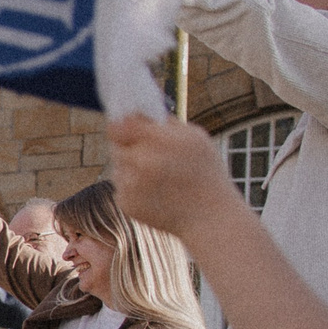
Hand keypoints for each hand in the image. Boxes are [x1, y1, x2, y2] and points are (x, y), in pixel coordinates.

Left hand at [107, 113, 239, 241]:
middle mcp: (141, 162)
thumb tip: (139, 111)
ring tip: (157, 175)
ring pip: (117, 165)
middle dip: (129, 145)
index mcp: (159, 141)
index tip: (126, 125)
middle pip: (116, 144)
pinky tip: (155, 192)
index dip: (122, 123)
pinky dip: (132, 186)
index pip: (122, 124)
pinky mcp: (126, 202)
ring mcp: (131, 184)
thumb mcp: (195, 138)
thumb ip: (165, 123)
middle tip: (148, 153)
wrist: (210, 217)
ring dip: (130, 166)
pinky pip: (120, 185)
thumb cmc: (206, 174)